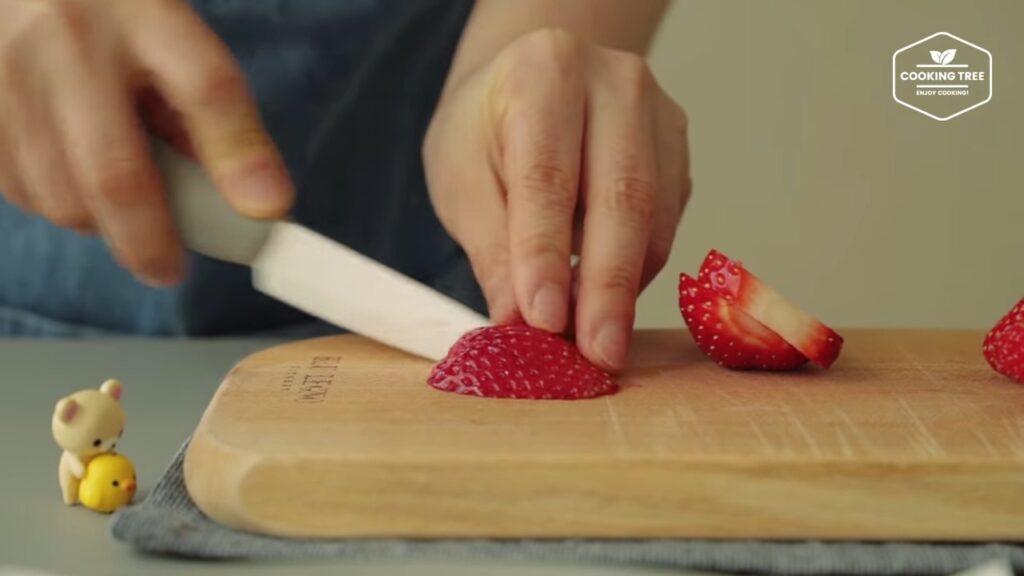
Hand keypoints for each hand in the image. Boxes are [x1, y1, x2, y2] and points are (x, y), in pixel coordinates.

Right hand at [0, 0, 292, 285]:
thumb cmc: (115, 20)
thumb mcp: (173, 43)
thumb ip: (209, 116)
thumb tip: (247, 202)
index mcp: (147, 18)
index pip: (207, 89)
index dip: (239, 158)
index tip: (267, 212)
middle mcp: (72, 43)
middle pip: (114, 173)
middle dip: (148, 240)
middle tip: (168, 268)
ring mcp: (10, 74)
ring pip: (58, 196)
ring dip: (98, 223)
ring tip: (120, 202)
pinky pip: (17, 188)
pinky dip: (54, 202)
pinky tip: (73, 178)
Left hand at [423, 29, 690, 370]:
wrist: (528, 84)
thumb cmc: (487, 129)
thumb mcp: (462, 179)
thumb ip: (492, 249)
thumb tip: (518, 324)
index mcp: (546, 71)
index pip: (547, 177)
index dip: (545, 255)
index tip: (543, 321)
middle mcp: (615, 81)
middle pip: (621, 195)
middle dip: (607, 285)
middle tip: (597, 352)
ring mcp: (657, 112)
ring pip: (655, 213)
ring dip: (627, 285)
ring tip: (597, 339)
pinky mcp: (678, 147)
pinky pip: (668, 218)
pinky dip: (640, 267)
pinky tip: (609, 296)